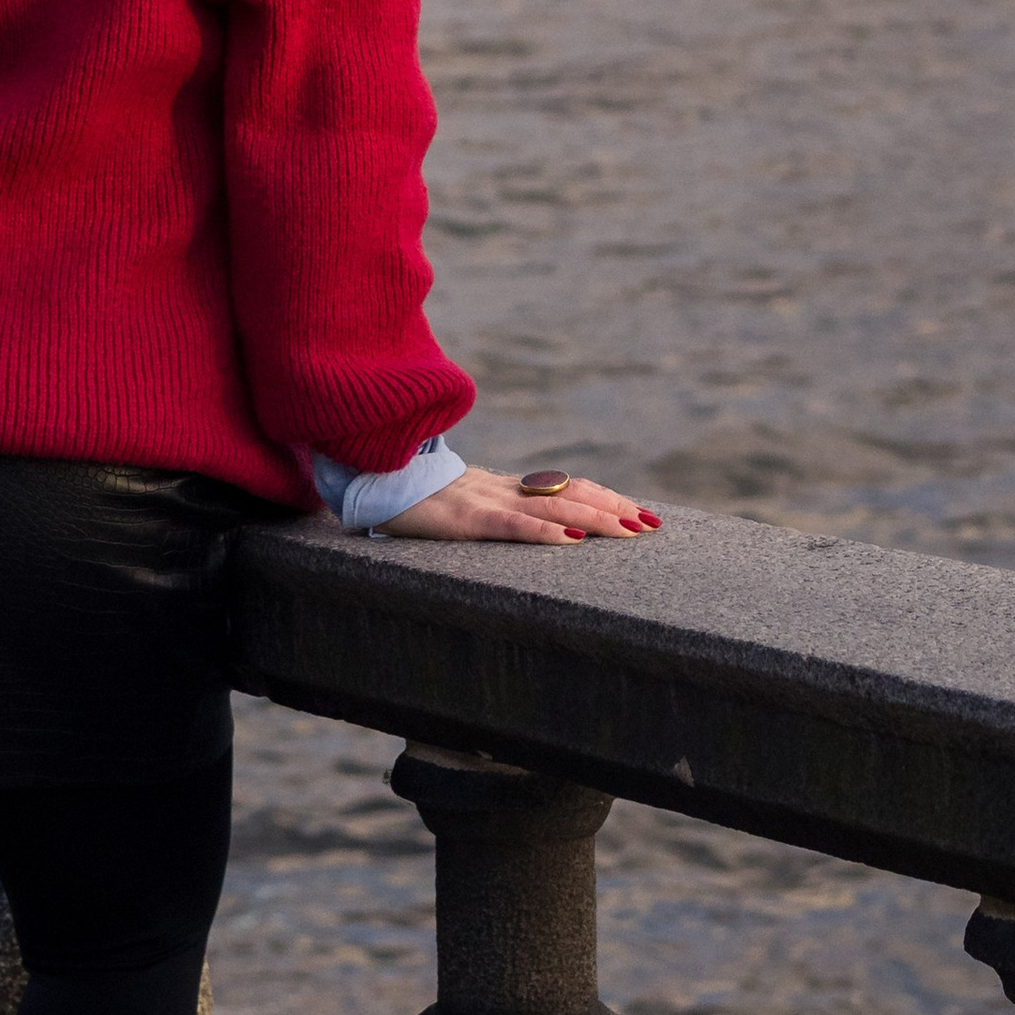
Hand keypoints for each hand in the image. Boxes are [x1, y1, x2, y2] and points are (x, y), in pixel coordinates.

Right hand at [375, 467, 659, 544]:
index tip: (639, 511)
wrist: (360, 475)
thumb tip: (519, 527)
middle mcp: (498, 489)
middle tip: (653, 524)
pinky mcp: (461, 520)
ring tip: (631, 530)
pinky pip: (509, 525)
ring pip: (550, 507)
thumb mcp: (451, 506)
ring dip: (595, 518)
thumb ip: (483, 513)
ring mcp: (482, 501)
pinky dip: (544, 532)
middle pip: (568, 494)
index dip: (603, 497)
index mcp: (498, 487)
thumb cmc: (402, 495)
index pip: (562, 488)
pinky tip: (571, 539)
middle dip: (614, 509)